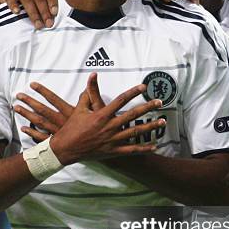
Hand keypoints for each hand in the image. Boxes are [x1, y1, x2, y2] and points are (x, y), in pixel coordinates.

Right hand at [0, 0, 57, 28]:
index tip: (55, 13)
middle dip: (44, 11)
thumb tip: (70, 7)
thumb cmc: (32, 1)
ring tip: (38, 25)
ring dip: (33, 13)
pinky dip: (13, 5)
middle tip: (49, 24)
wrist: (8, 1)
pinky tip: (17, 12)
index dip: (52, 0)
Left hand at [14, 73, 107, 141]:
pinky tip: (24, 129)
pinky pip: (42, 138)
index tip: (32, 84)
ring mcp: (59, 134)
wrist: (102, 148)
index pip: (53, 99)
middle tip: (18, 95)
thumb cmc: (102, 128)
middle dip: (30, 102)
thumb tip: (93, 75)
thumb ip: (94, 92)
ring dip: (27, 115)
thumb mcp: (100, 108)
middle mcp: (62, 123)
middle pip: (42, 111)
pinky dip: (32, 133)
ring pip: (39, 123)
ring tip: (16, 108)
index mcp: (70, 113)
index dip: (43, 91)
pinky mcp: (59, 143)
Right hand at [15, 74, 164, 162]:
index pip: (121, 100)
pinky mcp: (113, 151)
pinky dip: (143, 148)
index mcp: (102, 115)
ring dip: (150, 126)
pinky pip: (131, 150)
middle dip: (148, 107)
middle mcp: (109, 126)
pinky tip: (154, 145)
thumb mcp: (78, 110)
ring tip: (163, 122)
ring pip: (135, 132)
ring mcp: (112, 140)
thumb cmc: (71, 129)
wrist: (65, 149)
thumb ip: (87, 94)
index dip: (133, 92)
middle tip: (160, 102)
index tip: (143, 87)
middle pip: (133, 114)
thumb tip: (91, 77)